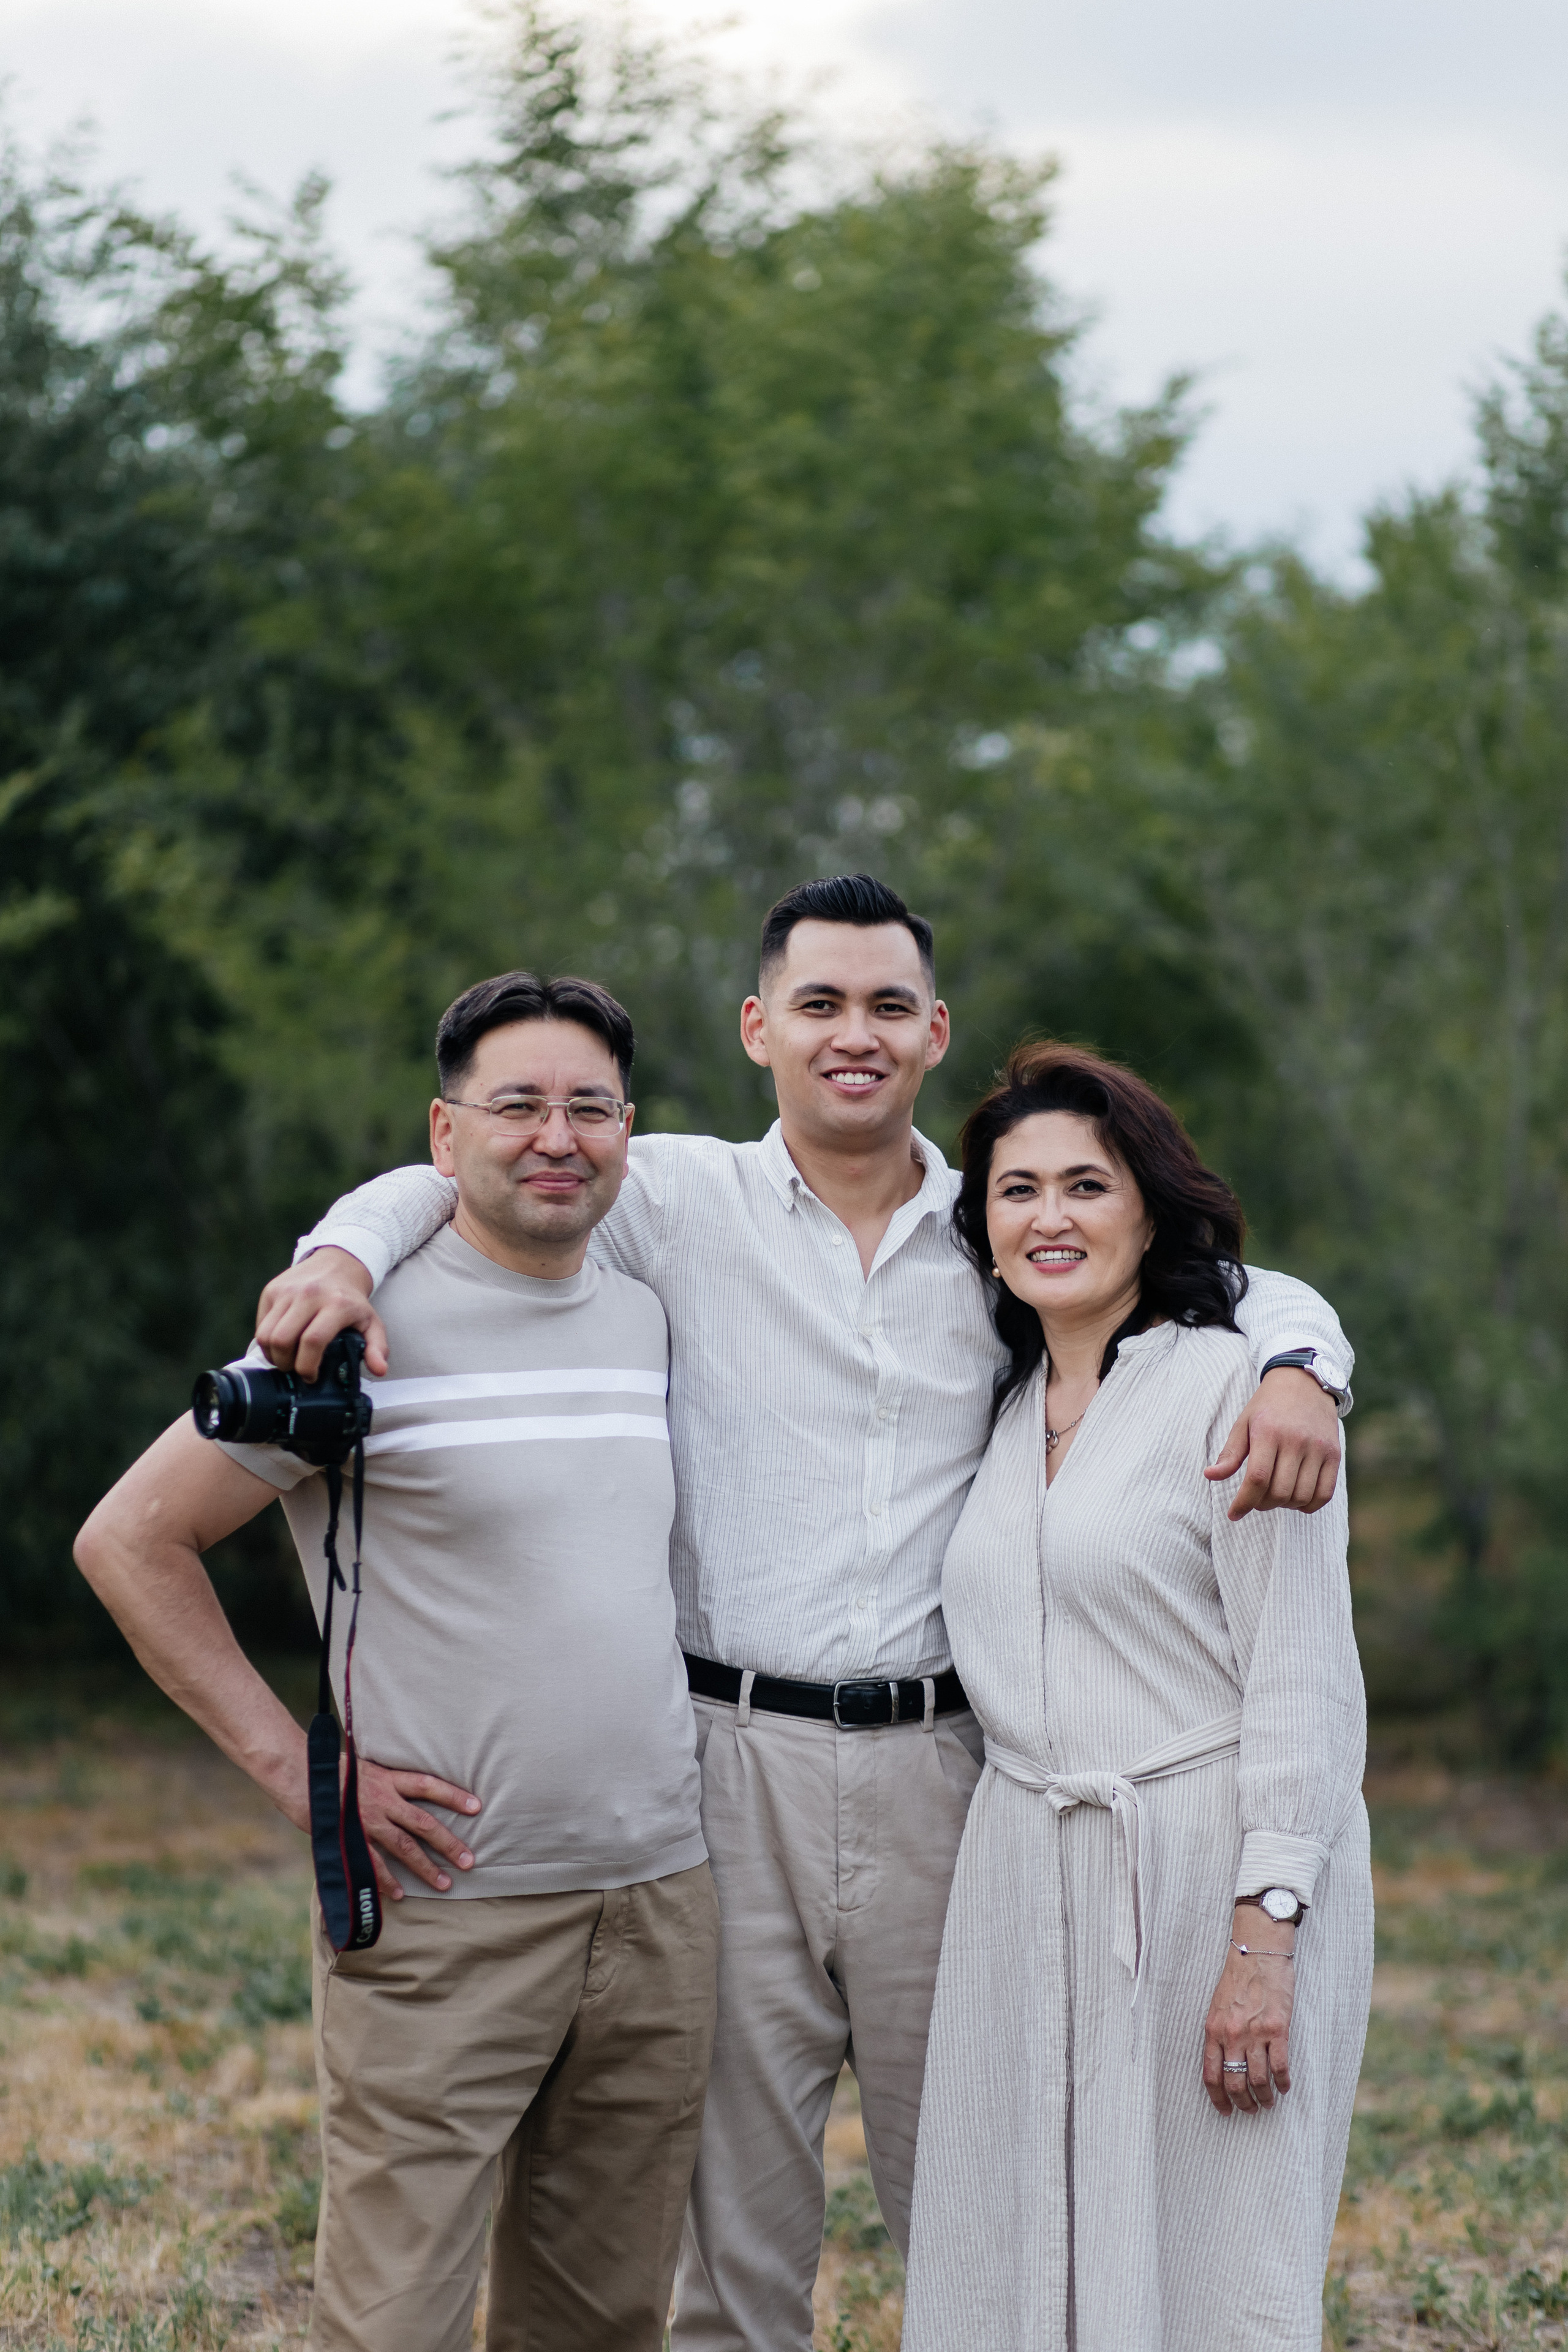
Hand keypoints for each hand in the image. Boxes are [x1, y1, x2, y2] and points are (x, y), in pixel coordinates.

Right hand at [256, 1248, 387, 1379]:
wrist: (337, 1264)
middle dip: (286, 1364)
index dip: (307, 1366)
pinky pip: (260, 1324)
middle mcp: (309, 1295)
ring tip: (286, 1359)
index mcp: (336, 1304)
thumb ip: (377, 1347)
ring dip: (272, 1355)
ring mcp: (287, 1291)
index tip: (311, 1376)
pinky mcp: (272, 1290)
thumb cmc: (352, 1300)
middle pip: (283, 1340)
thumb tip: (378, 1369)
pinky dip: (266, 1341)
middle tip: (295, 1369)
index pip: (313, 1341)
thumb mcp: (371, 1322)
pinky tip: (280, 1344)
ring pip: (265, 1335)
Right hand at [279, 1751, 482, 1900]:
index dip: (453, 1795)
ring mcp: (367, 1820)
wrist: (296, 1772)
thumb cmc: (327, 1767)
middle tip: (469, 1861)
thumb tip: (398, 1790)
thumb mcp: (361, 1766)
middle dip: (449, 1843)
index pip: (428, 1785)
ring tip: (444, 1884)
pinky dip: (386, 1879)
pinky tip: (398, 1894)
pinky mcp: (349, 1837)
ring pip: (404, 1846)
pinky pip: (372, 1862)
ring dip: (425, 1868)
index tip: (477, 1805)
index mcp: (387, 1778)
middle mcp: (382, 1799)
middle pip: (424, 1823)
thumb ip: (381, 1781)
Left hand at [1203, 1911, 1293, 2113]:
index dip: (1218, 2098)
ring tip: (1269, 2103)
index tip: (1225, 2111)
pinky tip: (1285, 2087)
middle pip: (1234, 2082)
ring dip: (1264, 2097)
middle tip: (1250, 2110)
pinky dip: (1283, 2083)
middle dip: (1243, 2103)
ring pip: (1258, 2080)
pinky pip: (1280, 2067)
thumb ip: (1219, 2034)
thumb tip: (1222, 2063)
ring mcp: (1255, 2033)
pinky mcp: (1277, 2029)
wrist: (1258, 1953)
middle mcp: (1232, 2034)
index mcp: (1213, 2029)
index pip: (1211, 2074)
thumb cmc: (1237, 1979)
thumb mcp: (1217, 2006)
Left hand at [1205, 1367, 1339, 1520]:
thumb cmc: (1268, 1405)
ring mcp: (1318, 1448)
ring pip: (1301, 1496)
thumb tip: (1210, 1476)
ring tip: (1274, 1495)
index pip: (1257, 1479)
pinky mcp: (1334, 1454)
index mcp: (1268, 1432)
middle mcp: (1296, 1441)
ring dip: (1284, 1505)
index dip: (1244, 1502)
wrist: (1304, 1382)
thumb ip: (1230, 1453)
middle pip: (1279, 1492)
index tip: (1233, 1514)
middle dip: (1262, 1504)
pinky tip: (1296, 1498)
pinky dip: (1309, 1505)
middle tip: (1255, 1499)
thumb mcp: (1243, 1422)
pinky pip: (1325, 1494)